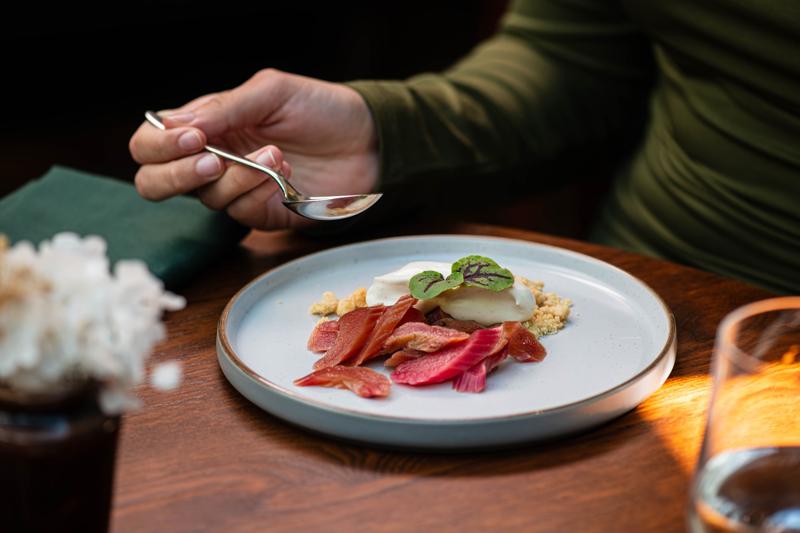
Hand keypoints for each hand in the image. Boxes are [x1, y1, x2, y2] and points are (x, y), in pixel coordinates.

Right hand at [129, 69, 378, 228]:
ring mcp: (236, 189)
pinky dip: (259, 192)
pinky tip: (284, 172)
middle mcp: (213, 159)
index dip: (159, 144)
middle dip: (176, 175)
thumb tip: (177, 124)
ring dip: (238, 177)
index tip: (191, 137)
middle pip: (156, 182)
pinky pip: (241, 212)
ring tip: (275, 154)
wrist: (368, 139)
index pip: (151, 143)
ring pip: (206, 199)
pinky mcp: (262, 213)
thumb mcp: (272, 92)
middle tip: (213, 159)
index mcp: (206, 125)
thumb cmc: (321, 109)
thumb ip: (224, 107)